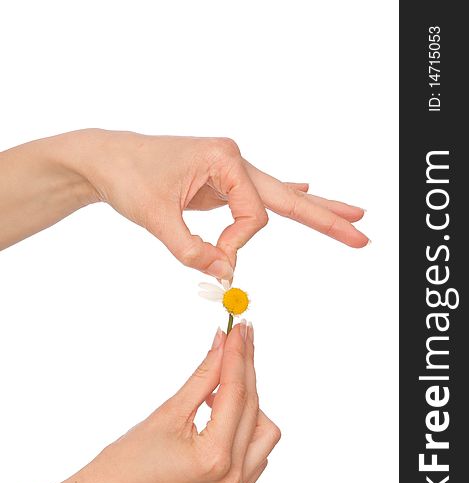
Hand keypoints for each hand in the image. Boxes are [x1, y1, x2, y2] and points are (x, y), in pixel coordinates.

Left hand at [58, 130, 368, 278]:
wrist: (108, 159)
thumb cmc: (129, 178)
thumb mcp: (157, 219)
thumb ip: (192, 251)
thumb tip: (225, 275)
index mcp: (225, 160)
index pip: (254, 217)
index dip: (237, 246)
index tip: (214, 260)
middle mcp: (234, 161)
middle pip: (289, 197)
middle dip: (325, 218)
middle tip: (361, 235)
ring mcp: (230, 171)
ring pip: (280, 197)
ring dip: (314, 210)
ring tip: (350, 218)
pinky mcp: (222, 183)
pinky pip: (259, 196)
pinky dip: (284, 197)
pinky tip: (307, 188)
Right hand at [77, 321, 279, 482]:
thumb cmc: (127, 459)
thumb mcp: (169, 411)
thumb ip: (204, 375)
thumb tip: (224, 342)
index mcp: (215, 458)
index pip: (236, 393)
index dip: (238, 355)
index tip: (240, 327)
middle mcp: (233, 478)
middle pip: (254, 409)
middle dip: (246, 370)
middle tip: (239, 339)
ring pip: (263, 433)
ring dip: (249, 404)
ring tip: (220, 388)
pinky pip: (255, 454)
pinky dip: (245, 429)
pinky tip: (221, 415)